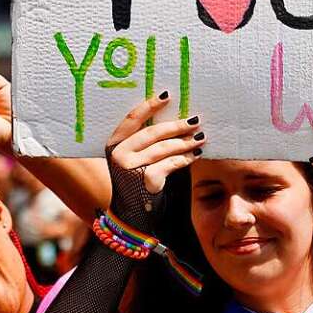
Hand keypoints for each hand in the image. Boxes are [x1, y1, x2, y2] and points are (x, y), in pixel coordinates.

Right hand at [105, 92, 204, 232]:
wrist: (130, 217)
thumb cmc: (135, 184)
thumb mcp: (132, 161)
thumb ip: (143, 143)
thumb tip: (173, 120)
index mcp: (113, 144)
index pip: (131, 118)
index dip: (150, 105)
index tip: (168, 95)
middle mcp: (118, 154)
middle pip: (152, 132)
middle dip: (177, 126)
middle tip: (196, 121)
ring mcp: (130, 167)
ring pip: (164, 147)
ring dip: (185, 142)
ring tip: (200, 138)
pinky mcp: (145, 179)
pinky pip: (171, 163)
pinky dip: (185, 159)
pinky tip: (195, 155)